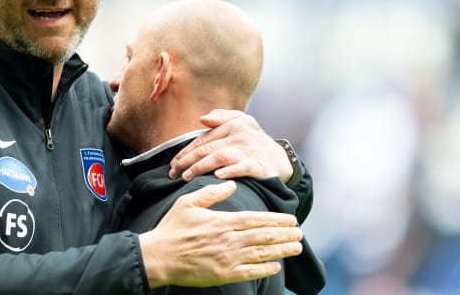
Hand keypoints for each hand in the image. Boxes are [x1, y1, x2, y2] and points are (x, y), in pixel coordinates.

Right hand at [138, 181, 302, 287]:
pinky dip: (265, 269)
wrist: (159, 257)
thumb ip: (211, 193)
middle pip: (263, 236)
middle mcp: (229, 239)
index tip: (291, 219)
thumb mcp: (188, 203)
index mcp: (222, 221)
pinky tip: (276, 266)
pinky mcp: (224, 274)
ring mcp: (228, 258)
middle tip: (300, 233)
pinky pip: (251, 272)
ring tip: (296, 247)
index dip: (275, 219)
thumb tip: (231, 184)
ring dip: (281, 250)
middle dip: (284, 234)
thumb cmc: (172, 229)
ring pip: (261, 253)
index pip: (256, 219)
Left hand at [168, 109, 292, 182]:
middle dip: (186, 162)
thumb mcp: (242, 122)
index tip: (173, 164)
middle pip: (206, 149)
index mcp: (233, 125)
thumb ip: (222, 117)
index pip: (202, 140)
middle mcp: (239, 135)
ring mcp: (248, 150)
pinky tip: (216, 176)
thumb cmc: (254, 142)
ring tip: (186, 177)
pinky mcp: (257, 165)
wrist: (279, 160)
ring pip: (218, 158)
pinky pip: (240, 168)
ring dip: (200, 168)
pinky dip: (228, 171)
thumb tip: (203, 118)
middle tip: (173, 173)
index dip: (185, 152)